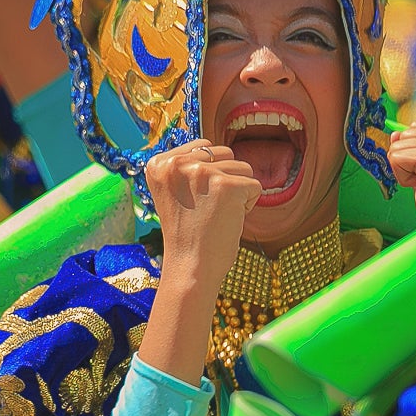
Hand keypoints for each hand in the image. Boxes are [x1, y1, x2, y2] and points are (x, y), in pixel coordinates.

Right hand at [138, 140, 260, 384]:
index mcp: (159, 164)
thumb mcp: (175, 193)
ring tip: (216, 216)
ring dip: (238, 194)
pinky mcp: (226, 186)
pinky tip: (228, 221)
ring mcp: (201, 173)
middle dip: (225, 181)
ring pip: (243, 168)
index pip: (203, 147)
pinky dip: (248, 206)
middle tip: (206, 211)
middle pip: (225, 154)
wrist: (190, 268)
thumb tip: (211, 147)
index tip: (193, 202)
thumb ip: (187, 168)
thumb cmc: (188, 234)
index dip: (209, 175)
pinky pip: (255, 186)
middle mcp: (177, 163)